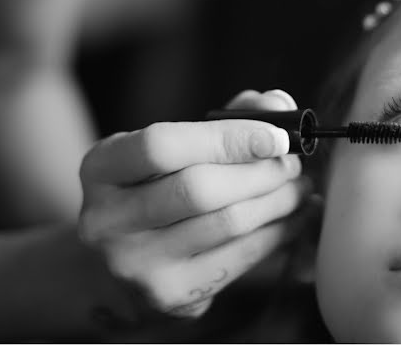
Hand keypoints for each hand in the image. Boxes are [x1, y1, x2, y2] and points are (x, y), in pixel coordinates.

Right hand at [78, 89, 310, 319]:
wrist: (113, 268)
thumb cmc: (155, 189)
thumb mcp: (170, 148)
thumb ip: (224, 119)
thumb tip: (277, 103)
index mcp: (101, 168)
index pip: (161, 146)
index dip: (226, 138)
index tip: (276, 137)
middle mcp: (106, 220)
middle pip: (198, 189)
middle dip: (261, 173)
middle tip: (293, 164)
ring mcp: (135, 264)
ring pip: (226, 225)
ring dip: (278, 203)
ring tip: (300, 189)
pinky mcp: (169, 297)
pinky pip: (239, 259)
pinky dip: (278, 235)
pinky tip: (294, 220)